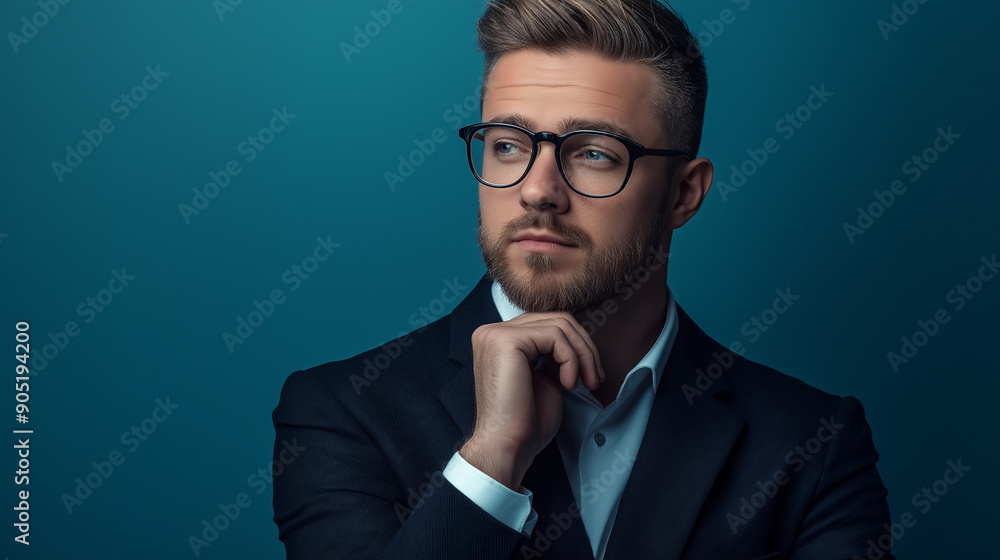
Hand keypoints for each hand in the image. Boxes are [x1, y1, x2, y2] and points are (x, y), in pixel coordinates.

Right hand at [459, 312, 604, 489]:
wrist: (508, 445)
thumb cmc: (525, 422)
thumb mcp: (544, 379)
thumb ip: (551, 357)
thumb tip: (574, 342)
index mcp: (497, 340)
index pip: (547, 324)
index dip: (576, 346)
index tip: (591, 375)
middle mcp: (491, 332)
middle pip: (556, 319)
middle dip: (584, 347)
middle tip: (594, 378)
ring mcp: (495, 334)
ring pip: (559, 325)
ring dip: (582, 355)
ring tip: (586, 383)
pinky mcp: (505, 341)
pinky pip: (555, 336)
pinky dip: (571, 359)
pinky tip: (568, 384)